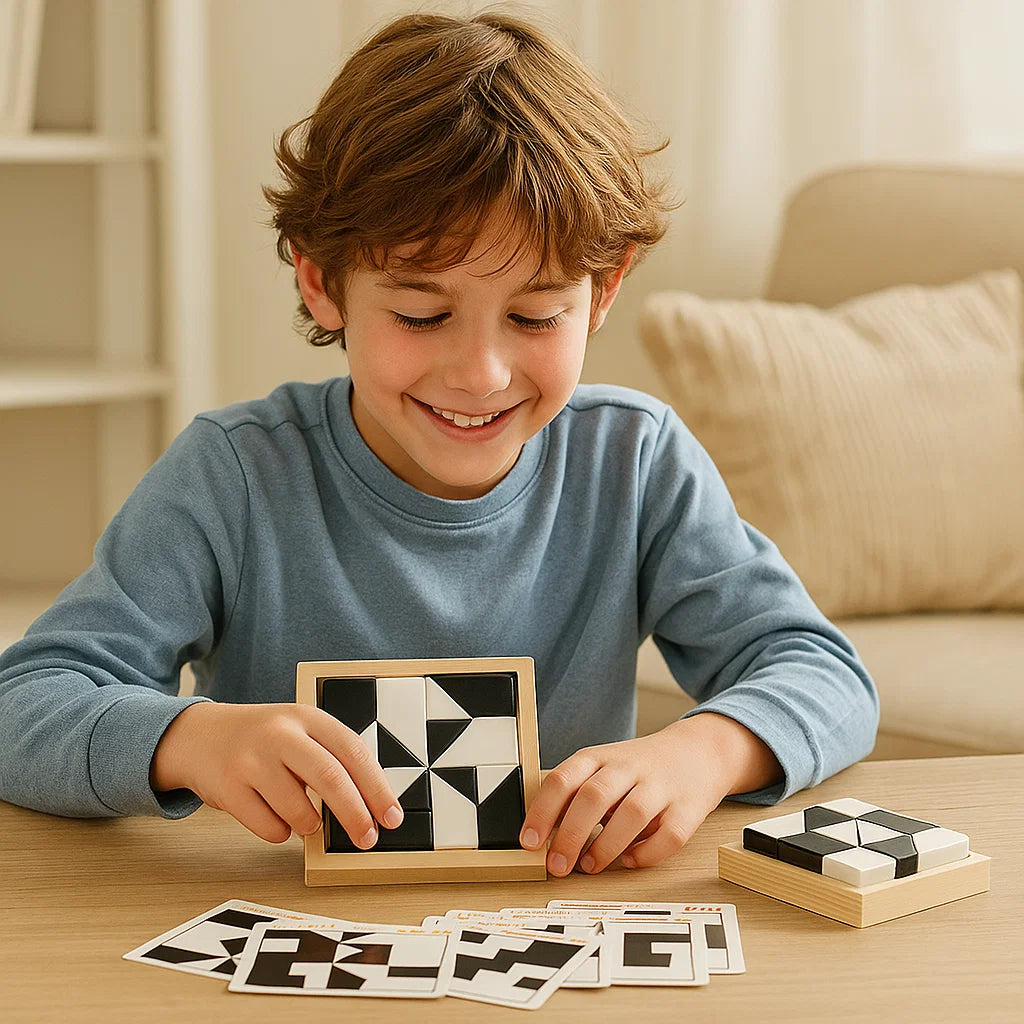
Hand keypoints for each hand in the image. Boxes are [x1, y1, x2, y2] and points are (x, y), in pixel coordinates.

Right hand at [150, 701, 403, 845]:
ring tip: (307, 821)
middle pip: (330, 778)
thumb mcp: (299, 731)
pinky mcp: (227, 787)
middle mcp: (280, 733)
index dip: (377, 787)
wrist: (198, 736)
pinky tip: (274, 817)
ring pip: (298, 811)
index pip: (353, 751)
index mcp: (307, 717)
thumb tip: (370, 807)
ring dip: (310, 826)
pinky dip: (280, 833)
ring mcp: (251, 759)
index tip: (393, 817)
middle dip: (355, 815)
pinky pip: (268, 828)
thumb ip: (331, 759)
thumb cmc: (262, 741)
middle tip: (368, 839)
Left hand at [519, 713, 780, 875]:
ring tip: (589, 866)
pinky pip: (669, 835)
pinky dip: (647, 853)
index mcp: (601, 757)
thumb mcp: (603, 768)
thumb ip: (576, 794)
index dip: (543, 811)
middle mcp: (629, 767)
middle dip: (571, 834)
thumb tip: (541, 835)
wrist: (700, 751)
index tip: (529, 841)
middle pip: (594, 796)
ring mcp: (661, 786)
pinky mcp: (689, 808)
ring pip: (631, 814)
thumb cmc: (641, 768)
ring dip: (606, 845)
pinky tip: (631, 861)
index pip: (564, 778)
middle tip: (556, 865)